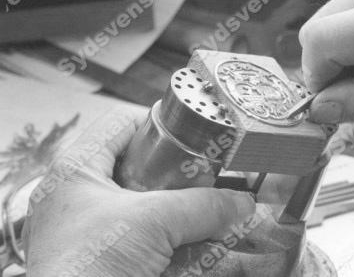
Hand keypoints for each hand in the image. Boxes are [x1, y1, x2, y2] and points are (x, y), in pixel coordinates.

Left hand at [23, 107, 254, 276]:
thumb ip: (201, 207)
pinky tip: (195, 249)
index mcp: (79, 168)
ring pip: (147, 203)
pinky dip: (172, 238)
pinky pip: (146, 233)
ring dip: (180, 211)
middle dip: (178, 177)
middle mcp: (82, 193)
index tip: (194, 138)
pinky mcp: (106, 251)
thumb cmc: (86, 266)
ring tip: (209, 218)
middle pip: (139, 165)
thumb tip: (242, 202)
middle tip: (206, 181)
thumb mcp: (151, 224)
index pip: (123, 124)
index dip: (160, 125)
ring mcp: (93, 224)